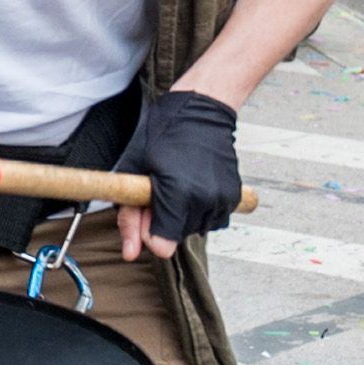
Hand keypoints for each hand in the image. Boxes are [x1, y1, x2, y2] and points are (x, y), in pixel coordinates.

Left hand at [111, 89, 241, 260]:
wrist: (201, 111)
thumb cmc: (163, 135)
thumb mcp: (134, 172)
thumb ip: (130, 216)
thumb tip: (129, 254)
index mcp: (177, 192)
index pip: (162, 244)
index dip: (148, 232)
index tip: (146, 212)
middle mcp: (204, 198)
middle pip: (176, 237)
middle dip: (164, 221)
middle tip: (159, 191)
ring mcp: (222, 198)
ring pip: (195, 229)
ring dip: (182, 216)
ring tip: (179, 185)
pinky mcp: (234, 196)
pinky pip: (213, 220)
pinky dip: (201, 210)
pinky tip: (195, 187)